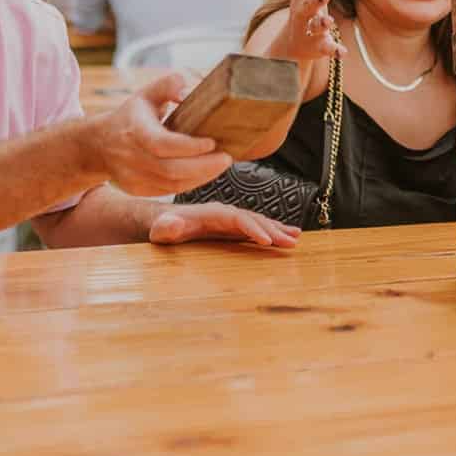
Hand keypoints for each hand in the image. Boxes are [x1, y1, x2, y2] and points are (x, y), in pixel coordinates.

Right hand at [91, 70, 233, 195]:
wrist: (99, 144)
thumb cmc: (130, 116)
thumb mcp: (146, 93)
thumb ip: (168, 85)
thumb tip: (188, 90)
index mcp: (134, 130)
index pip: (162, 144)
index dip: (189, 147)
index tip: (212, 142)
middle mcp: (131, 157)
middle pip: (171, 169)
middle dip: (203, 166)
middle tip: (226, 158)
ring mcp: (133, 177)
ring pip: (172, 185)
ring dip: (201, 177)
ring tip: (221, 165)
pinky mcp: (139, 190)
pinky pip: (169, 191)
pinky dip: (191, 184)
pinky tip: (205, 173)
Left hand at [148, 202, 300, 247]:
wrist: (162, 224)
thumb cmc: (161, 229)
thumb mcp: (160, 230)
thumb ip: (166, 227)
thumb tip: (173, 224)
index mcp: (212, 213)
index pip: (237, 218)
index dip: (252, 228)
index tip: (267, 241)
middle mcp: (225, 213)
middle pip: (253, 219)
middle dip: (272, 230)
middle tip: (290, 242)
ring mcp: (230, 221)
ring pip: (258, 222)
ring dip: (277, 230)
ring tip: (295, 238)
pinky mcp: (232, 229)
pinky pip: (256, 228)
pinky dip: (272, 231)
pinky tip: (286, 236)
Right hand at [281, 0, 342, 63]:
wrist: (289, 46)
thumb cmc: (303, 5)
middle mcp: (303, 11)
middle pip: (306, 5)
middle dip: (314, 0)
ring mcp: (310, 29)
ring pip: (316, 28)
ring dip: (323, 24)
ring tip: (329, 21)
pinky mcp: (319, 46)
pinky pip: (326, 49)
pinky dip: (333, 50)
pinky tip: (342, 51)